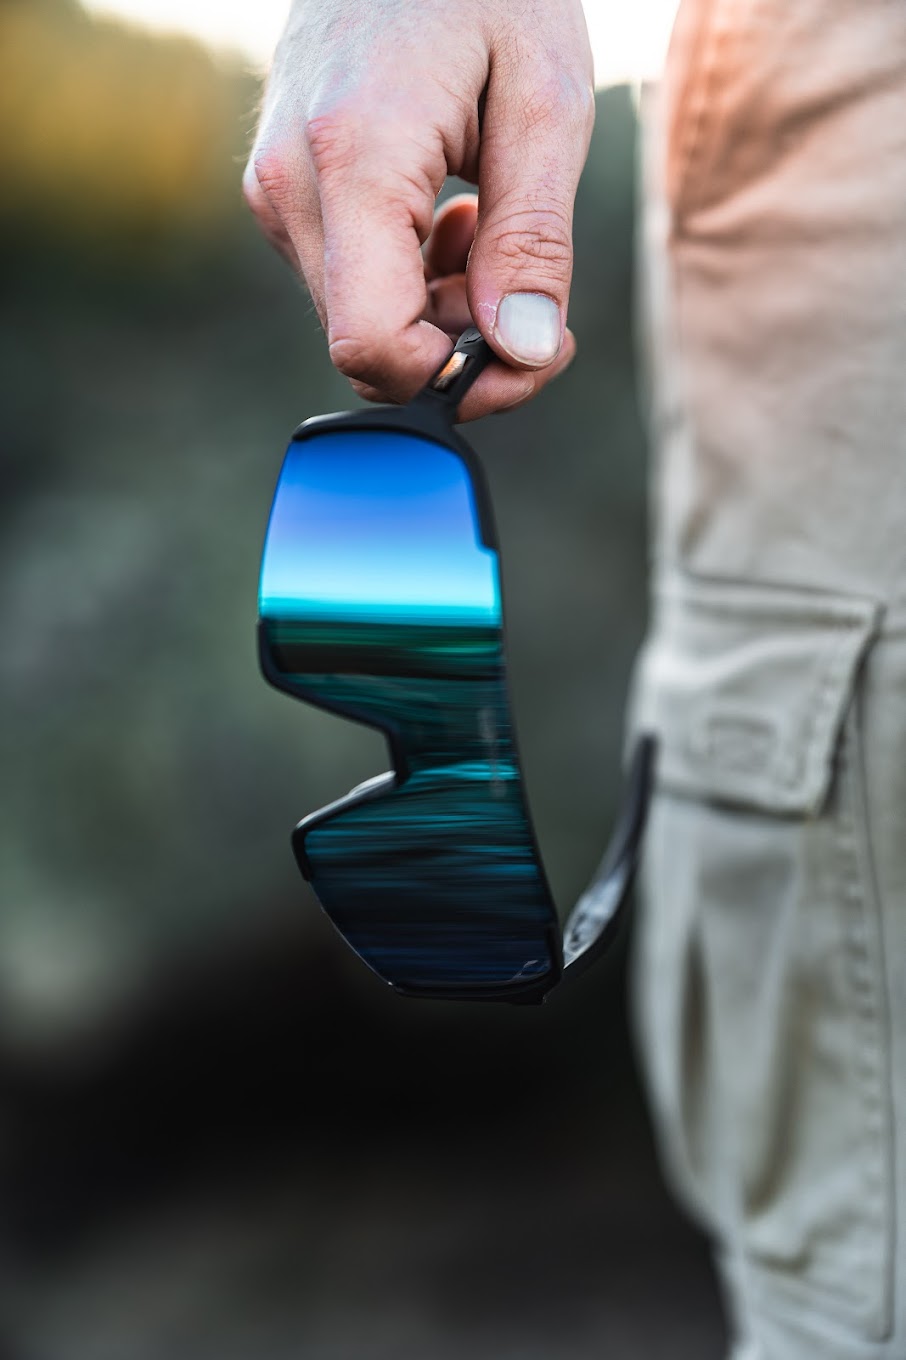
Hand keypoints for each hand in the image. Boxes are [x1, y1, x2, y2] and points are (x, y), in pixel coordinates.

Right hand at [244, 0, 594, 419]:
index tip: (527, 349)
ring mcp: (276, 191)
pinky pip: (349, 285)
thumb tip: (519, 352)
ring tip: (491, 226)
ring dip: (440, 312)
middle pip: (366, 351)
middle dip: (460, 352)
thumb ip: (532, 239)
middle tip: (534, 299)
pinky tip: (452, 216)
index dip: (456, 377)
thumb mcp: (545, 101)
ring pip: (359, 325)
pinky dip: (412, 280)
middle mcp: (292, 186)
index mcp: (354, 159)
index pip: (373, 344)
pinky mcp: (283, 193)